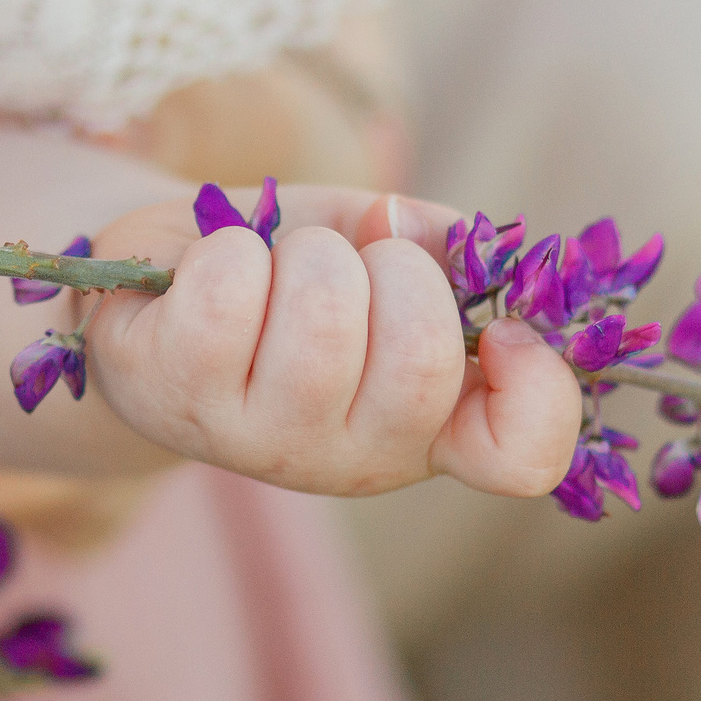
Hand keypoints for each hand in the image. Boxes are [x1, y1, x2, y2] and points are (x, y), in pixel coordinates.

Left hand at [84, 188, 580, 497]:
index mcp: (423, 429)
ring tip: (274, 267)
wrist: (160, 284)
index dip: (539, 389)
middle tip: (354, 261)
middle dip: (397, 265)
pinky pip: (231, 285)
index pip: (520, 459)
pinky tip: (208, 273)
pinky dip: (227, 246)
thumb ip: (439, 251)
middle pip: (421, 360)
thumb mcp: (383, 256)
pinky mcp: (174, 393)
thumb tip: (438, 242)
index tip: (507, 332)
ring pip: (324, 312)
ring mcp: (256, 440)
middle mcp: (347, 457)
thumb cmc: (289, 278)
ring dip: (306, 251)